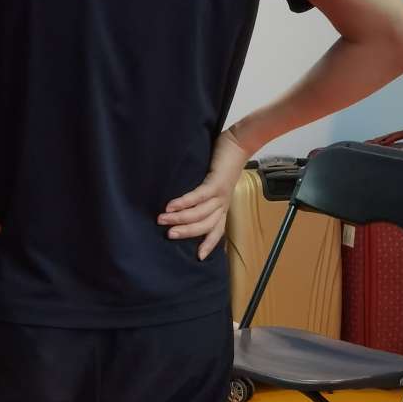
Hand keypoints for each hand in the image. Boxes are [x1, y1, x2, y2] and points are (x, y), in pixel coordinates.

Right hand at [158, 127, 249, 259]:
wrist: (240, 143)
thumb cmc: (224, 160)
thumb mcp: (216, 181)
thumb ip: (205, 193)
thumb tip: (185, 201)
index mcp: (222, 206)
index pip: (216, 230)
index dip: (208, 244)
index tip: (199, 258)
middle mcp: (222, 204)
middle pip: (204, 226)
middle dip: (185, 232)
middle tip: (168, 235)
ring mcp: (220, 195)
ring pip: (199, 214)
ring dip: (180, 218)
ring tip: (162, 219)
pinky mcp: (216, 183)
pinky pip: (198, 197)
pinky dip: (184, 202)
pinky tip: (171, 205)